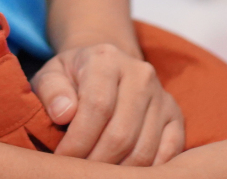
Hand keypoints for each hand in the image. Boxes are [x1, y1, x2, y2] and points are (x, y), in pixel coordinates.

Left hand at [31, 42, 184, 164]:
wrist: (106, 67)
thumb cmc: (73, 77)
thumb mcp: (51, 76)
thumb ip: (51, 91)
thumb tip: (63, 114)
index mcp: (106, 59)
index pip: (97, 106)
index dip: (78, 140)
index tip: (62, 157)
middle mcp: (140, 74)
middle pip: (121, 133)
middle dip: (96, 161)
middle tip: (79, 171)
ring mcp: (162, 95)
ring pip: (144, 148)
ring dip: (118, 170)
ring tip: (97, 171)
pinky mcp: (175, 115)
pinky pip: (169, 153)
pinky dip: (146, 169)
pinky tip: (123, 170)